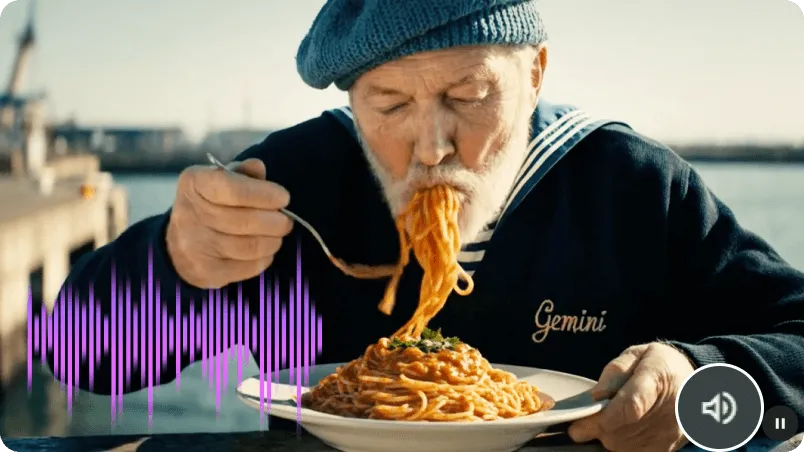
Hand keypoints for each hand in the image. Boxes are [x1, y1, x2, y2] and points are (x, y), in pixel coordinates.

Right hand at [166, 158, 292, 288]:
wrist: (179, 243)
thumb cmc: (210, 204)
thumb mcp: (222, 180)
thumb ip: (243, 173)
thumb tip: (258, 168)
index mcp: (194, 183)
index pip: (233, 189)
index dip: (264, 194)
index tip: (283, 197)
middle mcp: (189, 214)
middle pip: (246, 221)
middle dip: (276, 221)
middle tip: (286, 220)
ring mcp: (195, 246)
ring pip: (250, 246)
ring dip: (273, 240)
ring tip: (277, 235)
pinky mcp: (206, 272)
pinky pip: (248, 267)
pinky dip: (265, 258)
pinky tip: (265, 250)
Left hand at [568, 342, 694, 451]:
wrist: (698, 382)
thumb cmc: (660, 364)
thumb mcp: (637, 354)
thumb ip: (615, 372)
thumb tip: (595, 396)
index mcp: (658, 378)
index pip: (630, 406)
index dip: (601, 418)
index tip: (577, 426)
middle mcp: (669, 410)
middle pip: (621, 431)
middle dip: (597, 427)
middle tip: (588, 417)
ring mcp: (671, 433)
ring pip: (624, 446)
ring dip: (608, 436)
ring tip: (608, 418)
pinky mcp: (669, 447)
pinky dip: (621, 444)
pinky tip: (621, 429)